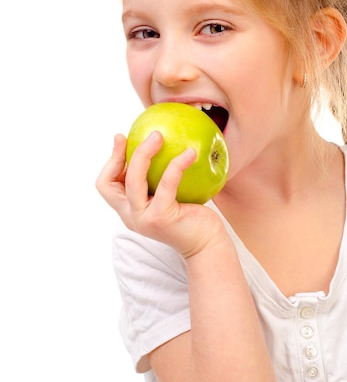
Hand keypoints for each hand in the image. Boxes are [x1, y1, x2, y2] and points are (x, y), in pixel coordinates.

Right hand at [95, 131, 224, 256]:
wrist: (206, 245)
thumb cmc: (191, 217)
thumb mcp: (170, 197)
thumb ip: (159, 179)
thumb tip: (162, 143)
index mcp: (128, 209)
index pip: (106, 184)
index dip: (110, 160)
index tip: (122, 137)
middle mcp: (131, 215)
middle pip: (110, 182)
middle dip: (120, 154)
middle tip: (138, 135)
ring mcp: (144, 218)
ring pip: (133, 181)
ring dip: (143, 154)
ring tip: (158, 136)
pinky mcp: (161, 218)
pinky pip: (166, 184)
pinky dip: (176, 165)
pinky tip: (190, 153)